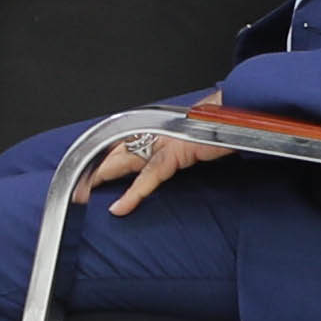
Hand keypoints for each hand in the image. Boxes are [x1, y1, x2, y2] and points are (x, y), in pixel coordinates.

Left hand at [85, 109, 234, 213]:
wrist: (244, 112)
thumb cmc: (225, 123)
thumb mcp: (198, 138)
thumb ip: (183, 149)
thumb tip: (180, 157)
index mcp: (162, 129)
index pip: (125, 143)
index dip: (106, 158)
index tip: (90, 173)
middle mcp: (160, 132)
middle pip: (117, 150)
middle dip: (94, 167)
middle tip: (76, 184)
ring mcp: (166, 141)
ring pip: (124, 160)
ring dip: (101, 177)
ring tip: (83, 194)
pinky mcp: (177, 153)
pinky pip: (149, 176)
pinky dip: (133, 194)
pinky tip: (119, 208)